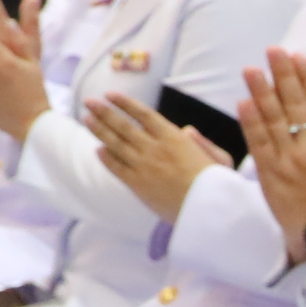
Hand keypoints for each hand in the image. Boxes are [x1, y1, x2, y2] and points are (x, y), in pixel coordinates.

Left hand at [84, 93, 218, 216]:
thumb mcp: (219, 158)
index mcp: (175, 138)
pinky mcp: (138, 185)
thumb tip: (187, 129)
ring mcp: (144, 166)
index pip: (143, 114)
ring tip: (86, 119)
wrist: (208, 211)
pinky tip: (98, 149)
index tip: (110, 95)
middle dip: (104, 111)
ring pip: (115, 143)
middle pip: (123, 125)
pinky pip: (116, 167)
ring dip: (99, 130)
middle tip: (89, 102)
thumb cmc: (218, 185)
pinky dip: (105, 157)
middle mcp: (155, 148)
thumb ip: (202, 142)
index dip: (125, 103)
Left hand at [242, 53, 305, 258]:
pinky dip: (250, 123)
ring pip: (273, 120)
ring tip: (251, 69)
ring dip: (261, 92)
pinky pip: (258, 145)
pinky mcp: (270, 177)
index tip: (298, 58)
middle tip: (272, 52)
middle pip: (294, 105)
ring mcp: (288, 162)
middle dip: (282, 75)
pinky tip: (244, 103)